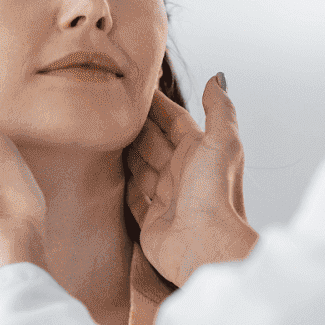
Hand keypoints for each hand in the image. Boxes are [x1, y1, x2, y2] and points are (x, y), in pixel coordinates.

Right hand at [125, 73, 258, 286]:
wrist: (205, 247)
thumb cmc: (215, 195)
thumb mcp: (223, 142)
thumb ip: (219, 110)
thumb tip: (217, 77)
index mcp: (200, 153)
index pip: (175, 121)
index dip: (158, 103)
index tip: (136, 85)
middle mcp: (183, 174)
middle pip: (154, 142)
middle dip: (136, 124)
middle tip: (108, 104)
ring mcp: (167, 198)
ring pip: (141, 167)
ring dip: (125, 152)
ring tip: (101, 131)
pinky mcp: (151, 221)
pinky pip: (132, 197)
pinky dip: (121, 184)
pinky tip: (107, 172)